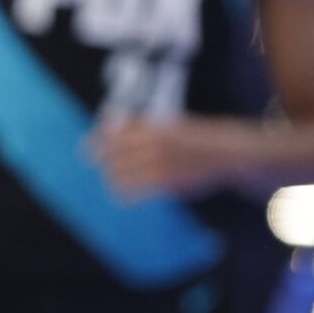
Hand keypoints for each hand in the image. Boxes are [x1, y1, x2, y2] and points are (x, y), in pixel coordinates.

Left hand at [93, 117, 237, 196]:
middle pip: (111, 156)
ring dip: (111, 180)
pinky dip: (122, 195)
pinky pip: (133, 192)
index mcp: (150, 128)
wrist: (225, 151)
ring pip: (118, 175)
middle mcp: (152, 144)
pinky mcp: (165, 183)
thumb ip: (135, 123)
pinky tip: (119, 197)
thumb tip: (105, 115)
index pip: (110, 137)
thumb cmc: (192, 137)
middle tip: (102, 168)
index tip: (87, 153)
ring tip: (112, 182)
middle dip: (103, 164)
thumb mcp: (164, 123)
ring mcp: (158, 164)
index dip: (95, 145)